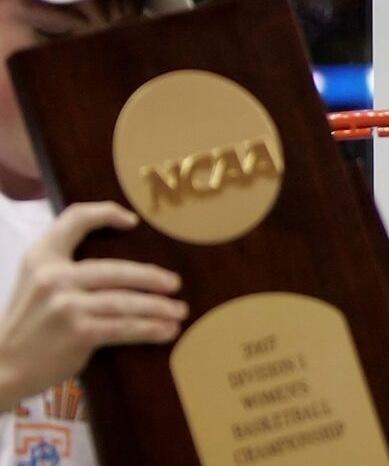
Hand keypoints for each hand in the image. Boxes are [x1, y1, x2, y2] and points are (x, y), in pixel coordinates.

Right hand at [0, 202, 186, 409]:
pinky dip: (150, 329)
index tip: (133, 221)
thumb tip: (121, 267)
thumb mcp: (35, 284)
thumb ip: (65, 267)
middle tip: (174, 284)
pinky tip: (166, 331)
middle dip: (151, 278)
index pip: (75, 219)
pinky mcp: (79, 332)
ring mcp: (67, 305)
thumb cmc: (28, 325)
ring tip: (178, 311)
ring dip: (158, 308)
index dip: (105, 213)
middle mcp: (53, 277)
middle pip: (117, 269)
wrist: (2, 366)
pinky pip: (124, 327)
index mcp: (41, 257)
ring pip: (126, 301)